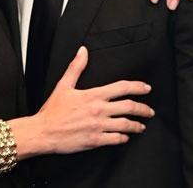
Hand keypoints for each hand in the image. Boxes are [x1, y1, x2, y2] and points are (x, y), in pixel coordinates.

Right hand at [35, 47, 154, 153]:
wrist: (42, 132)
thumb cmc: (52, 111)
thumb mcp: (64, 85)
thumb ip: (76, 67)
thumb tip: (83, 51)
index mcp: (94, 95)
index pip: (122, 87)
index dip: (138, 87)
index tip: (147, 88)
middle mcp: (99, 110)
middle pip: (129, 107)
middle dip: (143, 109)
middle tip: (149, 111)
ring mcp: (98, 126)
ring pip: (125, 124)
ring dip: (136, 125)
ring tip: (141, 126)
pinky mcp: (94, 140)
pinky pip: (115, 139)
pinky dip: (123, 138)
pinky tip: (125, 137)